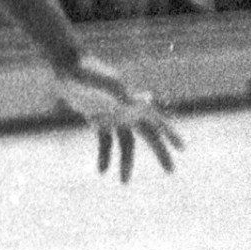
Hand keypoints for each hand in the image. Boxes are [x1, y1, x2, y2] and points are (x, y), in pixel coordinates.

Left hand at [49, 55, 181, 182]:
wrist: (67, 67)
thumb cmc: (89, 74)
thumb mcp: (107, 85)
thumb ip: (125, 93)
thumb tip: (148, 98)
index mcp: (135, 104)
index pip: (158, 122)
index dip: (172, 135)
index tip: (183, 148)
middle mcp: (129, 112)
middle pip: (149, 137)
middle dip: (160, 154)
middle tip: (170, 171)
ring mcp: (115, 116)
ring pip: (126, 144)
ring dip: (126, 162)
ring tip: (124, 182)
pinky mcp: (99, 119)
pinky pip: (105, 142)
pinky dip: (104, 155)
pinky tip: (101, 171)